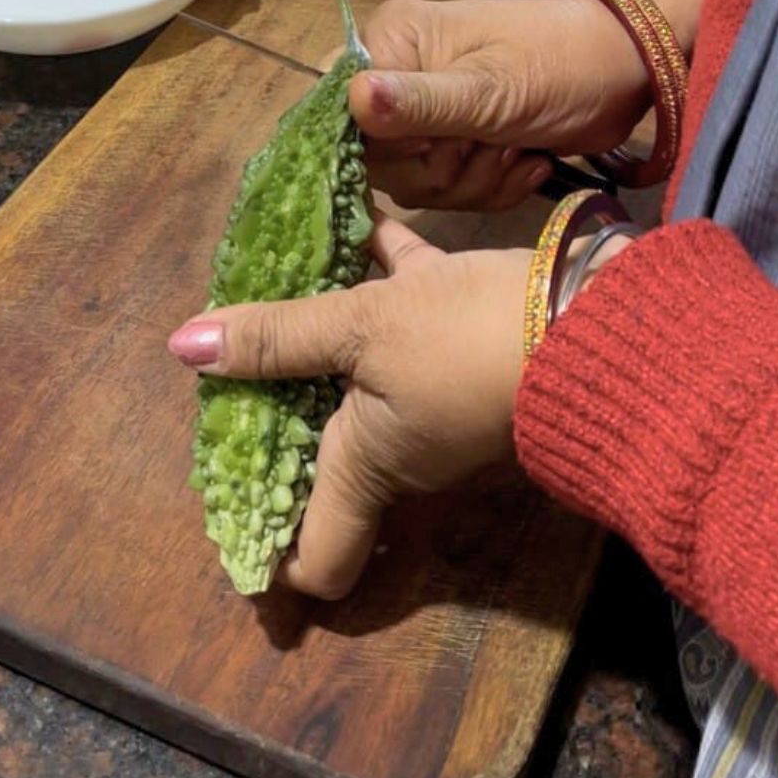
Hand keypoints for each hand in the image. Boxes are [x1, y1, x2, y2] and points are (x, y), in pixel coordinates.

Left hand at [169, 214, 530, 598]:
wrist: (593, 319)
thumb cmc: (465, 342)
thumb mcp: (364, 332)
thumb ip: (278, 337)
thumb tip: (185, 348)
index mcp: (365, 466)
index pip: (319, 556)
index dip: (274, 558)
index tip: (233, 526)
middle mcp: (395, 445)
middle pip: (322, 453)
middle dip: (276, 414)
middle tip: (226, 368)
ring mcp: (431, 397)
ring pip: (356, 373)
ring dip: (317, 334)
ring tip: (271, 279)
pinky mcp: (461, 345)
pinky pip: (401, 312)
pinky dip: (374, 277)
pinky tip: (351, 220)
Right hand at [353, 0, 710, 210]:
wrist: (628, 70)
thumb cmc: (562, 64)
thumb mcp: (491, 89)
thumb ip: (421, 102)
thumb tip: (355, 99)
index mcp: (390, 46)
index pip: (342, 116)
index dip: (385, 147)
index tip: (433, 146)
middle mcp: (396, 80)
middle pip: (379, 162)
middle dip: (443, 170)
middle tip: (489, 143)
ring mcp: (426, 116)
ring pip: (416, 185)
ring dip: (474, 181)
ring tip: (516, 150)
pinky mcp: (454, 144)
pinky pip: (449, 193)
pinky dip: (491, 188)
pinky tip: (526, 163)